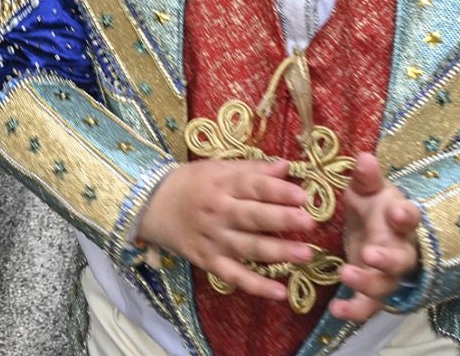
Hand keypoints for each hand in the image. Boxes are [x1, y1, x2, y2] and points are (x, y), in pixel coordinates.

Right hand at [132, 159, 316, 302]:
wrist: (150, 206)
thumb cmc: (189, 183)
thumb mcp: (216, 168)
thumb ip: (251, 169)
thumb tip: (286, 166)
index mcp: (220, 184)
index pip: (252, 187)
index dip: (277, 191)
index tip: (303, 195)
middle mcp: (217, 212)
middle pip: (252, 217)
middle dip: (281, 220)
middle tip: (309, 222)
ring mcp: (212, 239)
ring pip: (248, 248)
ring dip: (277, 252)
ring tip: (305, 254)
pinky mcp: (208, 261)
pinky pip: (234, 276)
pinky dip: (256, 286)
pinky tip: (280, 293)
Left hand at [328, 153, 423, 322]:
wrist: (375, 230)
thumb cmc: (373, 206)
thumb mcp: (367, 189)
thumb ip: (365, 177)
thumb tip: (363, 156)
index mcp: (399, 220)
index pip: (410, 217)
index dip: (407, 215)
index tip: (398, 210)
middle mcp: (400, 250)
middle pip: (402, 259)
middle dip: (388, 258)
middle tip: (370, 254)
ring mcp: (388, 274)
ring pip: (386, 285)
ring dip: (368, 283)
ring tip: (345, 274)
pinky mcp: (373, 291)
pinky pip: (369, 306)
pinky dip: (354, 310)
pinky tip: (336, 309)